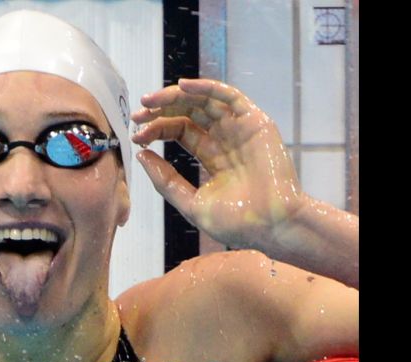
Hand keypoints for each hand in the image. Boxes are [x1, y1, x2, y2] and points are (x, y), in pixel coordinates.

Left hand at [131, 78, 305, 249]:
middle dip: (161, 111)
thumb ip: (166, 180)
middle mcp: (225, 138)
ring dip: (175, 96)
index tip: (137, 136)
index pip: (180, 131)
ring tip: (150, 100)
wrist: (273, 226)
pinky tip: (182, 87)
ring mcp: (240, 128)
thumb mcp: (191, 202)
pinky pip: (229, 96)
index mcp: (212, 156)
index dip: (157, 129)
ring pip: (203, 101)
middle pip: (188, 113)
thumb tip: (140, 156)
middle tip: (138, 115)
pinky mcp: (255, 122)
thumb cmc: (238, 222)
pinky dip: (206, 87)